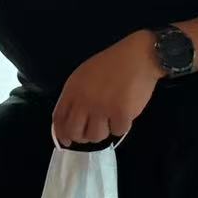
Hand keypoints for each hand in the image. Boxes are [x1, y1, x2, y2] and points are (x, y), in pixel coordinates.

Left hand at [52, 31, 160, 145]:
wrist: (138, 57)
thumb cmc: (111, 65)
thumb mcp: (83, 75)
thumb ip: (75, 96)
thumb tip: (70, 120)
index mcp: (72, 90)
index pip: (59, 119)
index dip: (61, 133)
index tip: (66, 141)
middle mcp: (84, 101)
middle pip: (75, 132)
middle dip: (82, 137)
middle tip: (90, 134)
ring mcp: (102, 108)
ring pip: (95, 136)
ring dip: (103, 132)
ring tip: (110, 119)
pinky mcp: (121, 114)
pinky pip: (117, 132)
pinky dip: (122, 126)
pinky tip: (125, 113)